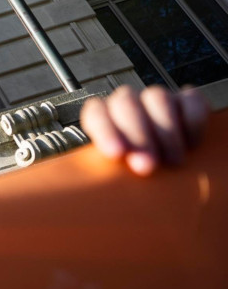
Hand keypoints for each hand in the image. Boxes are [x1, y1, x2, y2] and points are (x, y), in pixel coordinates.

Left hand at [80, 85, 209, 174]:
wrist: (171, 164)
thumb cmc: (139, 168)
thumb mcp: (121, 174)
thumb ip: (113, 173)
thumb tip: (116, 189)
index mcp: (103, 116)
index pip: (95, 113)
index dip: (104, 131)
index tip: (117, 154)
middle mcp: (128, 103)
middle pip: (126, 104)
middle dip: (138, 137)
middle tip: (148, 166)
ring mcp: (157, 99)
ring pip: (158, 99)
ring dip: (166, 132)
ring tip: (173, 161)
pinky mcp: (187, 100)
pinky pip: (190, 100)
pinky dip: (192, 120)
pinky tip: (192, 144)